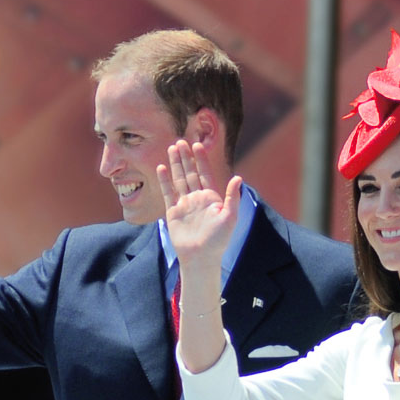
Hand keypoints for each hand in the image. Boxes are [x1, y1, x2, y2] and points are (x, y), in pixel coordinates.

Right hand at [156, 140, 241, 272]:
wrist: (201, 258)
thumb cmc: (218, 241)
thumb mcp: (230, 218)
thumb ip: (233, 197)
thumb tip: (238, 177)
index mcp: (212, 198)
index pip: (205, 173)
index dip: (201, 159)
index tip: (197, 145)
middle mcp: (197, 198)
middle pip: (190, 173)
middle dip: (186, 157)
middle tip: (180, 141)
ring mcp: (185, 204)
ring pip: (179, 179)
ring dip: (175, 164)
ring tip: (171, 148)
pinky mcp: (173, 212)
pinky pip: (168, 193)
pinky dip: (164, 180)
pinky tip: (161, 168)